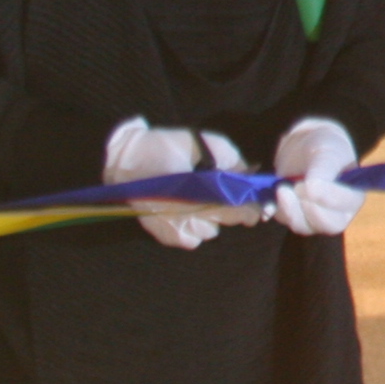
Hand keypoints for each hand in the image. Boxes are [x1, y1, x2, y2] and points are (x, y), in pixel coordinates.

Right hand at [104, 118, 257, 249]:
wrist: (124, 156)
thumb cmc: (165, 145)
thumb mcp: (204, 142)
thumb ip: (231, 159)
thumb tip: (249, 174)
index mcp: (199, 189)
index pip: (235, 208)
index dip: (251, 209)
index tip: (259, 208)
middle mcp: (187, 212)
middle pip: (224, 221)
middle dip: (232, 212)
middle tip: (226, 200)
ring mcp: (174, 226)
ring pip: (209, 232)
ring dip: (210, 220)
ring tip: (197, 202)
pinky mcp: (162, 234)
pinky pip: (190, 241)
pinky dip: (192, 230)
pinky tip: (184, 214)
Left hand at [270, 118, 365, 234]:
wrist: (305, 145)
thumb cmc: (325, 147)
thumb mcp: (328, 152)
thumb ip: (323, 168)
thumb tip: (312, 187)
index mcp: (353, 196)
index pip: (345, 206)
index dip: (326, 197)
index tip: (308, 182)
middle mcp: (337, 213)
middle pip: (328, 225)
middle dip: (308, 208)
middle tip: (296, 186)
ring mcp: (314, 218)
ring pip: (302, 226)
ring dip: (289, 209)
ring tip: (281, 187)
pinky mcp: (293, 215)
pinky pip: (282, 220)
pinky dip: (273, 211)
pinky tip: (268, 205)